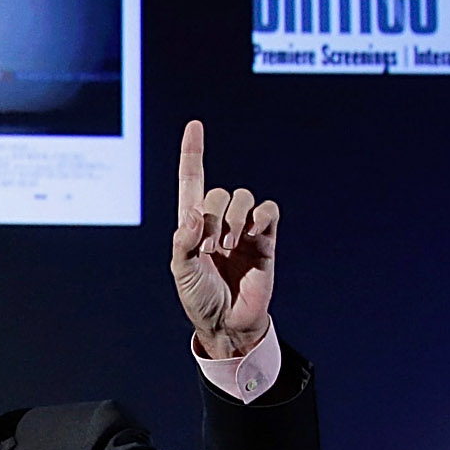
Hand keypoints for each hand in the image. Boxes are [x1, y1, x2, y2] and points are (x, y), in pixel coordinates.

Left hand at [169, 118, 278, 357]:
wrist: (229, 324)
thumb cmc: (200, 299)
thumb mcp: (182, 272)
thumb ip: (184, 241)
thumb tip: (195, 214)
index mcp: (191, 225)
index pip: (191, 181)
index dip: (192, 153)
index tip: (194, 126)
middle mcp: (217, 222)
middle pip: (217, 192)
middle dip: (213, 216)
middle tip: (212, 247)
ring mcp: (242, 229)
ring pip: (242, 197)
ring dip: (234, 217)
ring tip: (230, 247)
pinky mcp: (265, 240)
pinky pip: (267, 211)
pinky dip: (261, 216)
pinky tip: (252, 234)